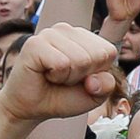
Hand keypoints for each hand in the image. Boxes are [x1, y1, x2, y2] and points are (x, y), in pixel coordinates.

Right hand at [0, 24, 120, 124]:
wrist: (30, 108)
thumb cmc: (61, 97)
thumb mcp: (94, 95)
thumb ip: (106, 85)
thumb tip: (94, 79)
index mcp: (84, 37)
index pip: (109, 51)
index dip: (97, 74)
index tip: (80, 78)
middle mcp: (67, 30)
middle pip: (97, 55)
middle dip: (83, 76)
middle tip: (64, 79)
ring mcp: (50, 34)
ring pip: (80, 59)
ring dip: (68, 78)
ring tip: (54, 77)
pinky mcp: (35, 43)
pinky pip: (62, 64)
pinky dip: (56, 77)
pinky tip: (45, 74)